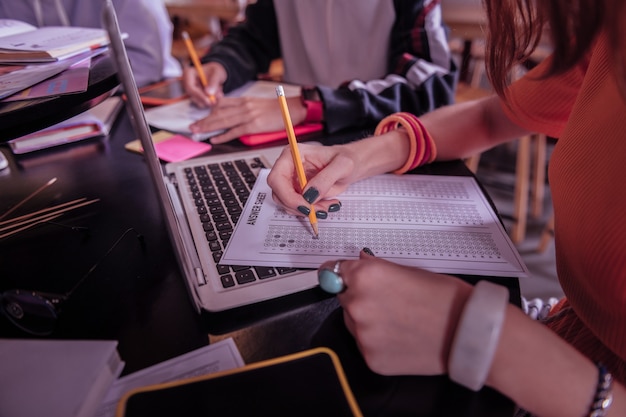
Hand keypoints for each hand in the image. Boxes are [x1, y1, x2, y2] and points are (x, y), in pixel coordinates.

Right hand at [182, 61, 225, 107]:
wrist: (217, 74)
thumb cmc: (215, 70)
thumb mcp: (217, 73)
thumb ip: (214, 82)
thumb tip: (209, 93)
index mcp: (189, 74)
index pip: (190, 87)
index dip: (198, 95)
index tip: (208, 101)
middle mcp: (188, 83)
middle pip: (193, 96)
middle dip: (205, 100)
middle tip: (215, 102)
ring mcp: (191, 91)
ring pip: (198, 101)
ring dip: (210, 101)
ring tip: (219, 94)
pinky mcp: (196, 97)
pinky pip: (203, 103)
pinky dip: (211, 102)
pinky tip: (217, 95)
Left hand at [188, 95, 306, 143]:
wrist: (293, 109)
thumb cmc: (279, 109)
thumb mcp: (259, 105)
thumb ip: (247, 109)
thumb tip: (237, 118)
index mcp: (245, 100)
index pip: (222, 103)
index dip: (210, 111)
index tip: (202, 117)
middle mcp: (244, 106)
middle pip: (218, 113)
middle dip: (203, 120)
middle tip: (192, 126)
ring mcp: (248, 115)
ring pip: (223, 121)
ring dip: (208, 127)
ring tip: (197, 132)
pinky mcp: (253, 125)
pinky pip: (234, 131)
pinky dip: (222, 135)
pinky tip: (214, 139)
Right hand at [267, 133, 410, 215]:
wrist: (352, 166)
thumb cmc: (347, 159)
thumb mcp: (342, 165)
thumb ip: (325, 179)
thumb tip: (309, 195)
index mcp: (293, 154)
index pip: (277, 178)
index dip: (287, 195)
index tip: (305, 205)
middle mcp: (288, 168)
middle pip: (279, 194)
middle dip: (299, 206)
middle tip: (319, 210)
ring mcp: (291, 181)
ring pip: (287, 204)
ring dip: (307, 210)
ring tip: (328, 205)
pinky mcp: (297, 192)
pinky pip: (298, 207)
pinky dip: (312, 211)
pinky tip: (326, 204)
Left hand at [322, 250, 471, 375]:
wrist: (467, 332)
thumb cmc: (445, 298)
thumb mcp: (410, 270)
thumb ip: (377, 268)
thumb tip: (360, 263)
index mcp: (365, 276)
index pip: (334, 271)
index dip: (342, 274)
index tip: (340, 277)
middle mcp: (358, 304)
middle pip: (345, 297)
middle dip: (360, 298)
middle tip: (389, 302)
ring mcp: (362, 334)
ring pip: (353, 322)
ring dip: (367, 320)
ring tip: (399, 321)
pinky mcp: (370, 358)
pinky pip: (366, 345)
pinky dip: (378, 342)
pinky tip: (401, 337)